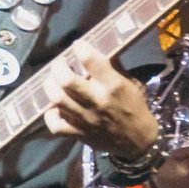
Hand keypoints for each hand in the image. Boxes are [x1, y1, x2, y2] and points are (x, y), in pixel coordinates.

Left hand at [42, 43, 159, 157]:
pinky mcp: (78, 134)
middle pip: (66, 80)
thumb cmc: (134, 107)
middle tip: (61, 64)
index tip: (78, 45)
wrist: (138, 141)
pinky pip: (55, 125)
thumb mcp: (129, 83)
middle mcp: (97, 101)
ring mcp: (85, 119)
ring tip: (54, 81)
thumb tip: (94, 49)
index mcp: (112, 85)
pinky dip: (50, 114)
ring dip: (51, 85)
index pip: (90, 60)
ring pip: (56, 99)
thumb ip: (111, 67)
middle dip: (58, 66)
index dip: (80, 47)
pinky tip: (55, 107)